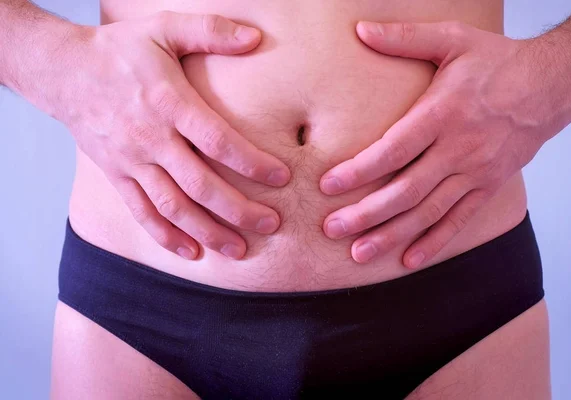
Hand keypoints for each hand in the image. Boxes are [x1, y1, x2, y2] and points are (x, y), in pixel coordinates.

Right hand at [51, 12, 290, 259]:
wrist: (62, 71)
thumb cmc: (119, 50)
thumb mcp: (163, 28)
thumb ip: (210, 31)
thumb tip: (255, 38)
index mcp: (169, 103)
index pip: (217, 141)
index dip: (251, 162)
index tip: (282, 177)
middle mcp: (151, 138)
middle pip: (200, 184)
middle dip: (238, 209)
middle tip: (271, 224)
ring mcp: (131, 162)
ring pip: (173, 207)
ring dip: (207, 231)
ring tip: (239, 250)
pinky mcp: (116, 175)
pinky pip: (141, 212)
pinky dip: (165, 236)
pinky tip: (191, 252)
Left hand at [320, 20, 564, 268]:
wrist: (551, 84)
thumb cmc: (497, 62)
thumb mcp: (453, 39)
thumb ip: (405, 38)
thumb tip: (361, 30)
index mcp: (444, 113)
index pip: (394, 149)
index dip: (360, 170)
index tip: (328, 185)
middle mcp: (459, 149)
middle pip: (406, 190)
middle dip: (366, 213)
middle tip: (331, 229)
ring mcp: (476, 172)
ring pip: (428, 212)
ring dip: (392, 235)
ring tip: (358, 253)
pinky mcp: (489, 186)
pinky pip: (460, 220)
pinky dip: (434, 242)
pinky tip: (409, 260)